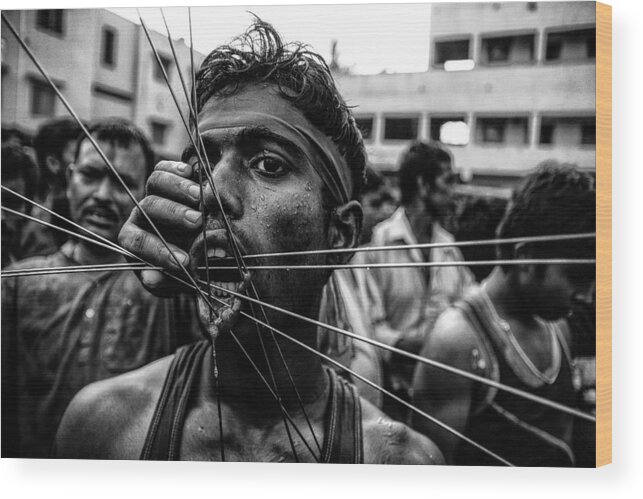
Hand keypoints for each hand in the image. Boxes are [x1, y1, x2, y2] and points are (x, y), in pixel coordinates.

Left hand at [118, 161, 203, 295]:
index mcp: (137, 243)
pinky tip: (192, 173)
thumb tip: (150, 278)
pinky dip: (176, 169)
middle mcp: (141, 217)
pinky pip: (163, 168)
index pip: (136, 242)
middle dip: (172, 214)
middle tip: (197, 222)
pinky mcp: (169, 181)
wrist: (209, 252)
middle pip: (147, 207)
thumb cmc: (195, 268)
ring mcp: (155, 196)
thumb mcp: (184, 279)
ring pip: (155, 182)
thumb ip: (170, 280)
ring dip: (177, 189)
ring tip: (201, 198)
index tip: (185, 261)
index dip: (158, 251)